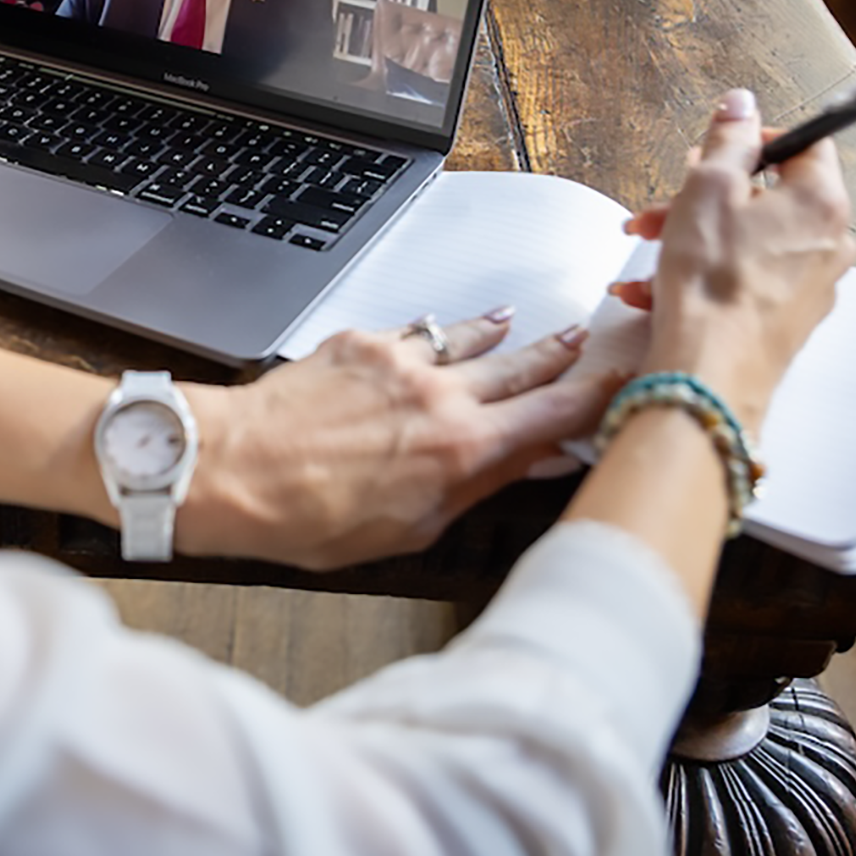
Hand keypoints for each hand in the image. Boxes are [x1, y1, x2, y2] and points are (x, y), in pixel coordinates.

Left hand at [176, 313, 621, 569]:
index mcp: (465, 448)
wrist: (231, 468)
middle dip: (561, 354)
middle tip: (586, 339)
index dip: (599, 397)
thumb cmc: (308, 516)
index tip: (624, 384)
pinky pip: (416, 331)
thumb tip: (531, 462)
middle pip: (523, 366)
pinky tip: (442, 331)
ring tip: (519, 327)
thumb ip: (479, 485)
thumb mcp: (412, 528)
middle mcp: (442, 394)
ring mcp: (401, 361)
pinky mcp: (360, 342)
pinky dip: (438, 333)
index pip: (556, 413)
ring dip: (501, 336)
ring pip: (471, 339)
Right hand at [633, 88, 855, 428]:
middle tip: (662, 206)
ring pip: (747, 241)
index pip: (802, 144)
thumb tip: (741, 104)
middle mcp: (829, 243)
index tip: (714, 149)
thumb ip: (728, 139)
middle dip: (703, 196)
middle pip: (766, 196)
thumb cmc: (711, 285)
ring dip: (692, 238)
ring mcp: (810, 287)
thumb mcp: (708, 189)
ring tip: (643, 253)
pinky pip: (741, 281)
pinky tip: (651, 290)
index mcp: (821, 201)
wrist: (707, 374)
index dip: (752, 140)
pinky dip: (700, 276)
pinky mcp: (785, 320)